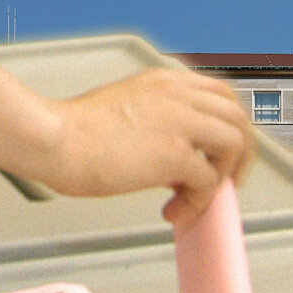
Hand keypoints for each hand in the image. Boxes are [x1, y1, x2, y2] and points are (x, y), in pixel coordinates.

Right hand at [0, 46, 254, 226]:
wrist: (52, 138)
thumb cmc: (72, 130)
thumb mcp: (125, 107)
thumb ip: (157, 120)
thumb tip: (173, 155)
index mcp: (166, 81)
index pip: (222, 94)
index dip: (231, 124)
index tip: (224, 150)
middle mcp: (179, 95)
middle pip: (238, 117)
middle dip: (240, 152)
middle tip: (228, 180)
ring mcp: (180, 122)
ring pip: (234, 144)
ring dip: (223, 176)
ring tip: (199, 198)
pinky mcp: (175, 153)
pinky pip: (209, 181)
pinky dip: (198, 202)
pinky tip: (175, 211)